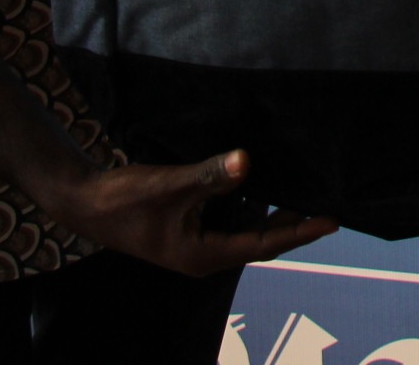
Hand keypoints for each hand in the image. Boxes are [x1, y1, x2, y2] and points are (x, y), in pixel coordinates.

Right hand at [52, 149, 336, 276]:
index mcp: (204, 256)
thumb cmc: (125, 198)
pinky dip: (253, 207)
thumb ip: (209, 175)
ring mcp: (197, 245)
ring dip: (274, 216)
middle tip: (329, 204)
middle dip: (294, 225)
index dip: (300, 231)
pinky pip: (233, 222)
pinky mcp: (190, 231)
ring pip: (248, 231)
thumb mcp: (170, 185)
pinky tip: (266, 186)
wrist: (86, 203)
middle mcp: (205, 256)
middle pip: (261, 242)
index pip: (265, 245)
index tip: (332, 219)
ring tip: (307, 194)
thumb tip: (247, 161)